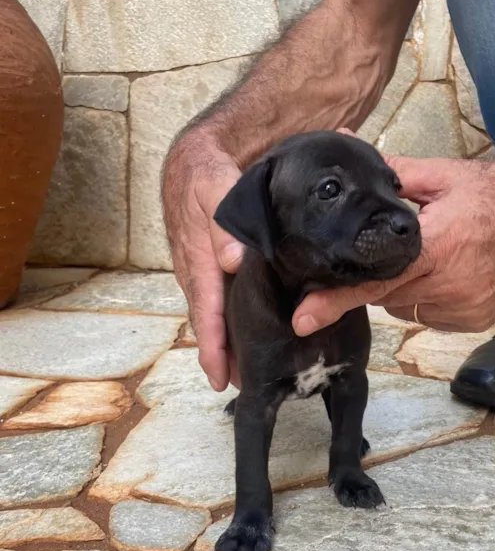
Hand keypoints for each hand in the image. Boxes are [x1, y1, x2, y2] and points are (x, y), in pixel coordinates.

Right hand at [162, 128, 242, 389]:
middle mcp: (196, 274)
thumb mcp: (216, 188)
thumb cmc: (206, 176)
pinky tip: (245, 335)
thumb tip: (231, 260)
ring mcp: (200, 273)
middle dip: (221, 357)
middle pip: (208, 324)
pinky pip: (216, 302)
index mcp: (198, 261)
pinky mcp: (208, 268)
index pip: (206, 312)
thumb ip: (225, 222)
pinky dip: (227, 322)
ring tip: (245, 374)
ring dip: (226, 344)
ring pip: (213, 316)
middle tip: (242, 388)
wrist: (192, 162)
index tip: (220, 378)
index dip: (213, 347)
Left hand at [292, 155, 494, 335]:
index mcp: (435, 246)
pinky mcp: (473, 321)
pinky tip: (450, 274)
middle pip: (386, 295)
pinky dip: (430, 299)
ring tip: (434, 257)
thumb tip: (346, 142)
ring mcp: (462, 307)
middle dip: (381, 277)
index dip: (334, 300)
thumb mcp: (442, 176)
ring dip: (407, 288)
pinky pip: (430, 316)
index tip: (303, 317)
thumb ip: (391, 173)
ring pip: (406, 308)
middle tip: (398, 251)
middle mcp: (448, 284)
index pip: (372, 280)